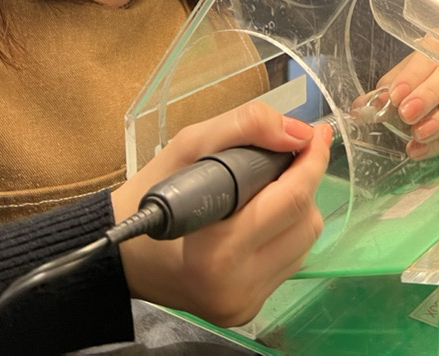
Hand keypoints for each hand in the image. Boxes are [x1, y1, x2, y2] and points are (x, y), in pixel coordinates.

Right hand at [111, 101, 329, 327]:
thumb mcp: (188, 146)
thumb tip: (299, 132)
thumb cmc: (151, 195)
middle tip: (289, 155)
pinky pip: (290, 261)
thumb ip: (244, 128)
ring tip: (268, 188)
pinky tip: (261, 218)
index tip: (317, 133)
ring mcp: (244, 303)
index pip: (289, 201)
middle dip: (304, 181)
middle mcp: (234, 287)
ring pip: (304, 242)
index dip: (310, 162)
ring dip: (297, 207)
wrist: (121, 255)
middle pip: (305, 222)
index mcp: (214, 253)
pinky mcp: (249, 310)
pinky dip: (286, 232)